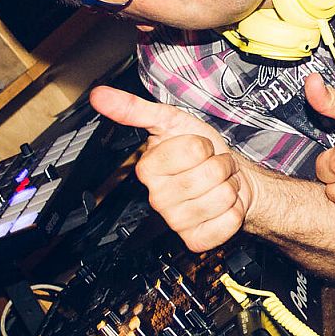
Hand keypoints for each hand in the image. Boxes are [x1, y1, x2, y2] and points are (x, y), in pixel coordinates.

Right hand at [89, 86, 251, 251]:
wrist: (227, 179)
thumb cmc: (200, 152)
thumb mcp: (171, 122)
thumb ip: (135, 109)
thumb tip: (100, 96)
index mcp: (148, 169)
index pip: (192, 149)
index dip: (204, 145)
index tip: (197, 148)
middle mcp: (158, 198)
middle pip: (209, 173)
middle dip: (220, 165)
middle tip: (210, 166)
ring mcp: (176, 221)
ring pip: (221, 196)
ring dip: (228, 186)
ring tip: (216, 183)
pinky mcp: (196, 239)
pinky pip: (228, 220)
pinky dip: (234, 210)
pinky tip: (220, 207)